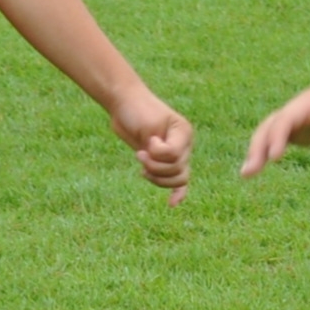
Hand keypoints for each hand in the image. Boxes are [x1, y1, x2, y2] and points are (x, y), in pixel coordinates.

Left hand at [111, 88, 193, 202]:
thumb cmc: (137, 110)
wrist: (125, 106)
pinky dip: (176, 192)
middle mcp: (184, 145)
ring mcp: (176, 154)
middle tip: (139, 154)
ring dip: (157, 178)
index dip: (158, 154)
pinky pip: (177, 181)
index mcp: (184, 133)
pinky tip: (171, 204)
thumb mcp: (149, 123)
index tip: (148, 140)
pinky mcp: (164, 162)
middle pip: (177, 170)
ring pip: (176, 179)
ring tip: (142, 167)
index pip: (175, 155)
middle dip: (155, 168)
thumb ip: (159, 143)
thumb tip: (160, 159)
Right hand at [241, 69, 309, 177]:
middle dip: (257, 149)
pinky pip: (279, 142)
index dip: (277, 138)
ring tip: (246, 175)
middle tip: (247, 172)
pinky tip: (259, 168)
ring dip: (257, 153)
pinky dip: (267, 154)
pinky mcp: (302, 132)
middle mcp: (295, 112)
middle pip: (268, 129)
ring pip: (269, 136)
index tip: (275, 157)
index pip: (284, 121)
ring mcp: (297, 122)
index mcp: (305, 103)